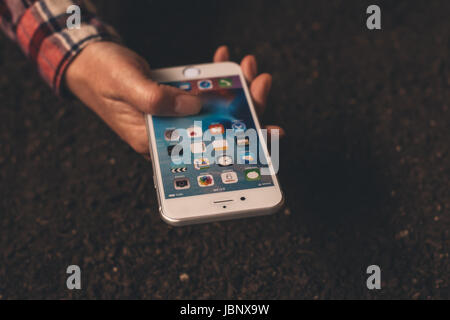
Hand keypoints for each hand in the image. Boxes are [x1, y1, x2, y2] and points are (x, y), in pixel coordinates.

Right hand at [65, 42, 282, 154]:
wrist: (89, 62)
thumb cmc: (101, 76)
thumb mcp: (126, 86)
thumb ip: (157, 100)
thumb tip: (195, 106)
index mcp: (156, 143)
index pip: (205, 154)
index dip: (241, 149)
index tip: (269, 135)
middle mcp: (170, 136)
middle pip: (218, 131)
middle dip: (246, 109)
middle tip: (261, 84)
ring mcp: (175, 119)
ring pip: (214, 111)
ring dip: (236, 90)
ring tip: (248, 67)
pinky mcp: (176, 103)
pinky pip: (203, 95)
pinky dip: (215, 79)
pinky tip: (223, 61)